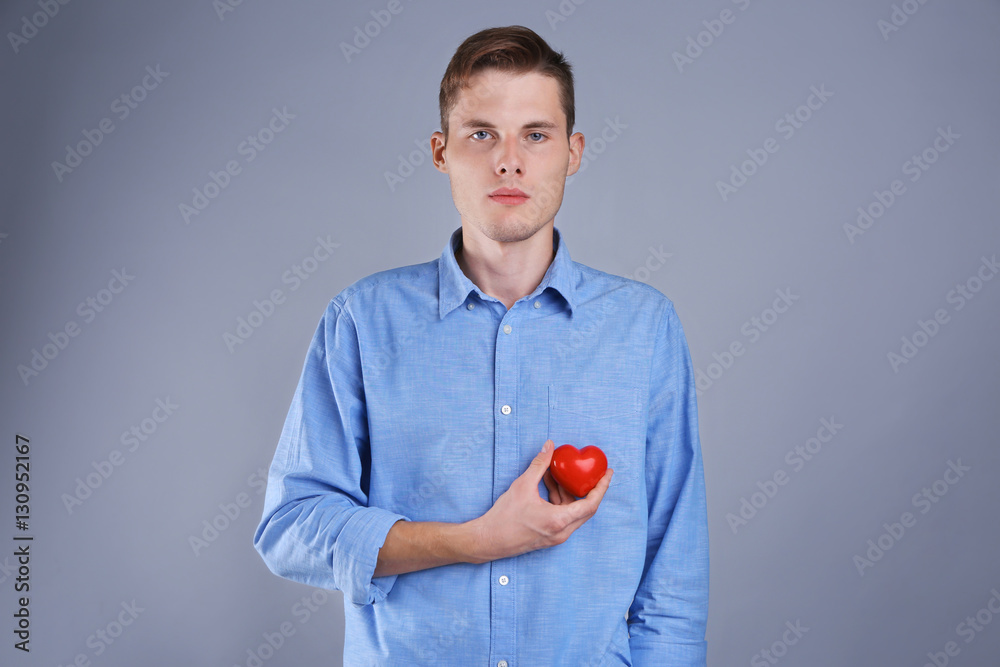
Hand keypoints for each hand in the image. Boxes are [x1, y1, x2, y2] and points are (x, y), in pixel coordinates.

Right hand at [467, 439, 612, 562]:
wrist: (489, 540)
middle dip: (591, 489)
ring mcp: (556, 536)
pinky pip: (563, 517)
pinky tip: (550, 485)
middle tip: (595, 472)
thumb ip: (539, 465)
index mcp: (559, 521)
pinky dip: (561, 501)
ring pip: (573, 512)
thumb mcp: (522, 486)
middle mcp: (562, 532)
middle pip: (586, 509)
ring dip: (570, 494)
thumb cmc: (504, 516)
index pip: (591, 504)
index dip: (602, 487)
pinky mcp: (550, 536)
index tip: (608, 473)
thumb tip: (549, 446)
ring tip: (561, 474)